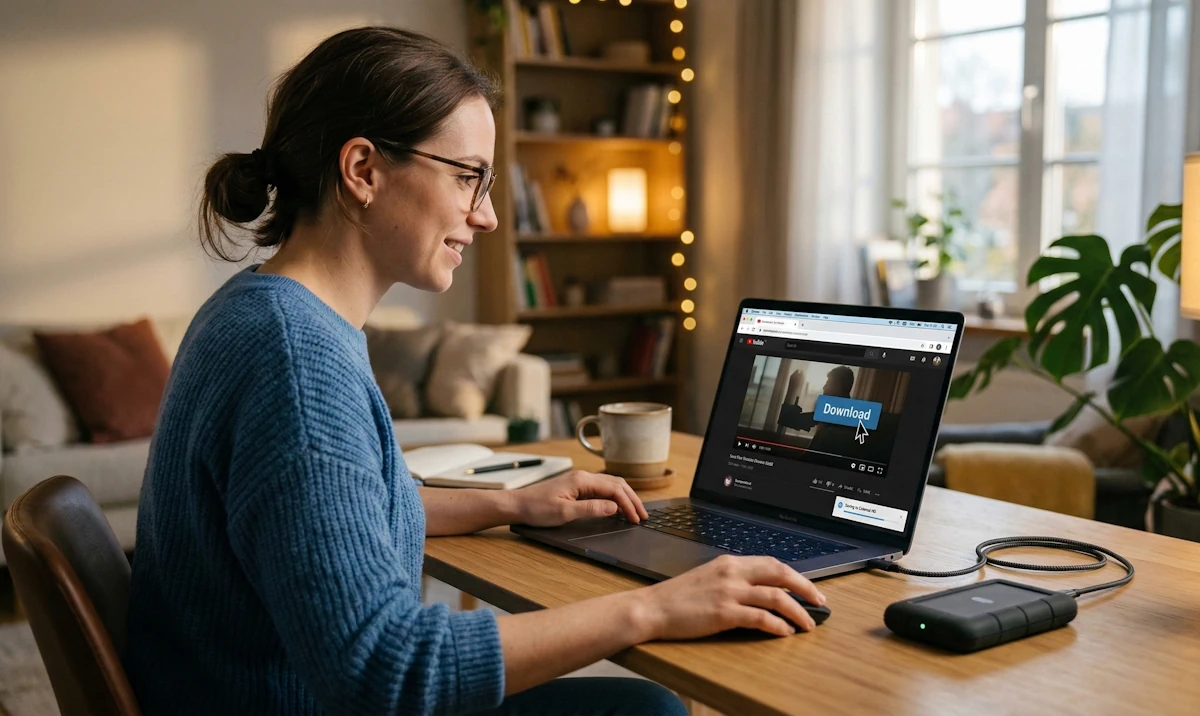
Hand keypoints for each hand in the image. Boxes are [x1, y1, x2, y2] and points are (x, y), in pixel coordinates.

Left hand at [514, 470, 648, 526]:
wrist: (517, 505)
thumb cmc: (537, 508)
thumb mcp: (565, 513)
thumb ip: (591, 509)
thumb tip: (614, 507)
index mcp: (582, 480)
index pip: (614, 489)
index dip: (628, 504)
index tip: (636, 518)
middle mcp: (583, 477)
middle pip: (616, 484)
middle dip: (632, 499)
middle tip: (643, 516)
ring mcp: (580, 481)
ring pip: (610, 486)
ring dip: (624, 498)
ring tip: (635, 512)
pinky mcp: (577, 487)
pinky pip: (601, 490)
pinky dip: (614, 497)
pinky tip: (618, 507)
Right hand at [636, 555, 826, 638]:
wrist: (652, 608)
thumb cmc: (678, 597)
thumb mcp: (708, 578)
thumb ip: (733, 579)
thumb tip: (759, 590)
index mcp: (729, 562)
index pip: (771, 563)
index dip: (794, 575)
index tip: (807, 587)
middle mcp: (732, 572)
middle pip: (780, 574)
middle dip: (805, 588)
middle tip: (820, 602)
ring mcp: (728, 592)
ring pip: (776, 597)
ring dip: (797, 611)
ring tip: (807, 624)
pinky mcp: (724, 613)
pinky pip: (760, 618)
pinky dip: (777, 625)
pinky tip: (784, 632)